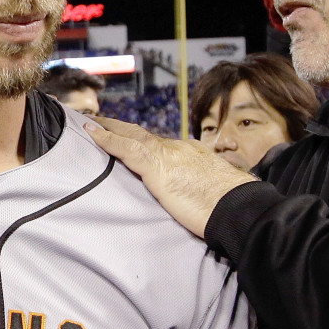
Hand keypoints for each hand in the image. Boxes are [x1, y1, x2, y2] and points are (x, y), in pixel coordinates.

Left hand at [85, 116, 255, 238]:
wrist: (239, 207)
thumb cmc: (230, 206)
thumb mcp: (211, 191)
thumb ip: (199, 187)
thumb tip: (195, 195)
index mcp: (191, 154)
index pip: (159, 144)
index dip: (141, 140)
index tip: (129, 138)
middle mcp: (178, 148)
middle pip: (142, 134)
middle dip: (120, 127)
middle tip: (99, 121)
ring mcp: (167, 154)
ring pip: (131, 136)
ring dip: (108, 129)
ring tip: (89, 124)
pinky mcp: (157, 166)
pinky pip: (125, 147)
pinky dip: (107, 139)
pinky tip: (91, 134)